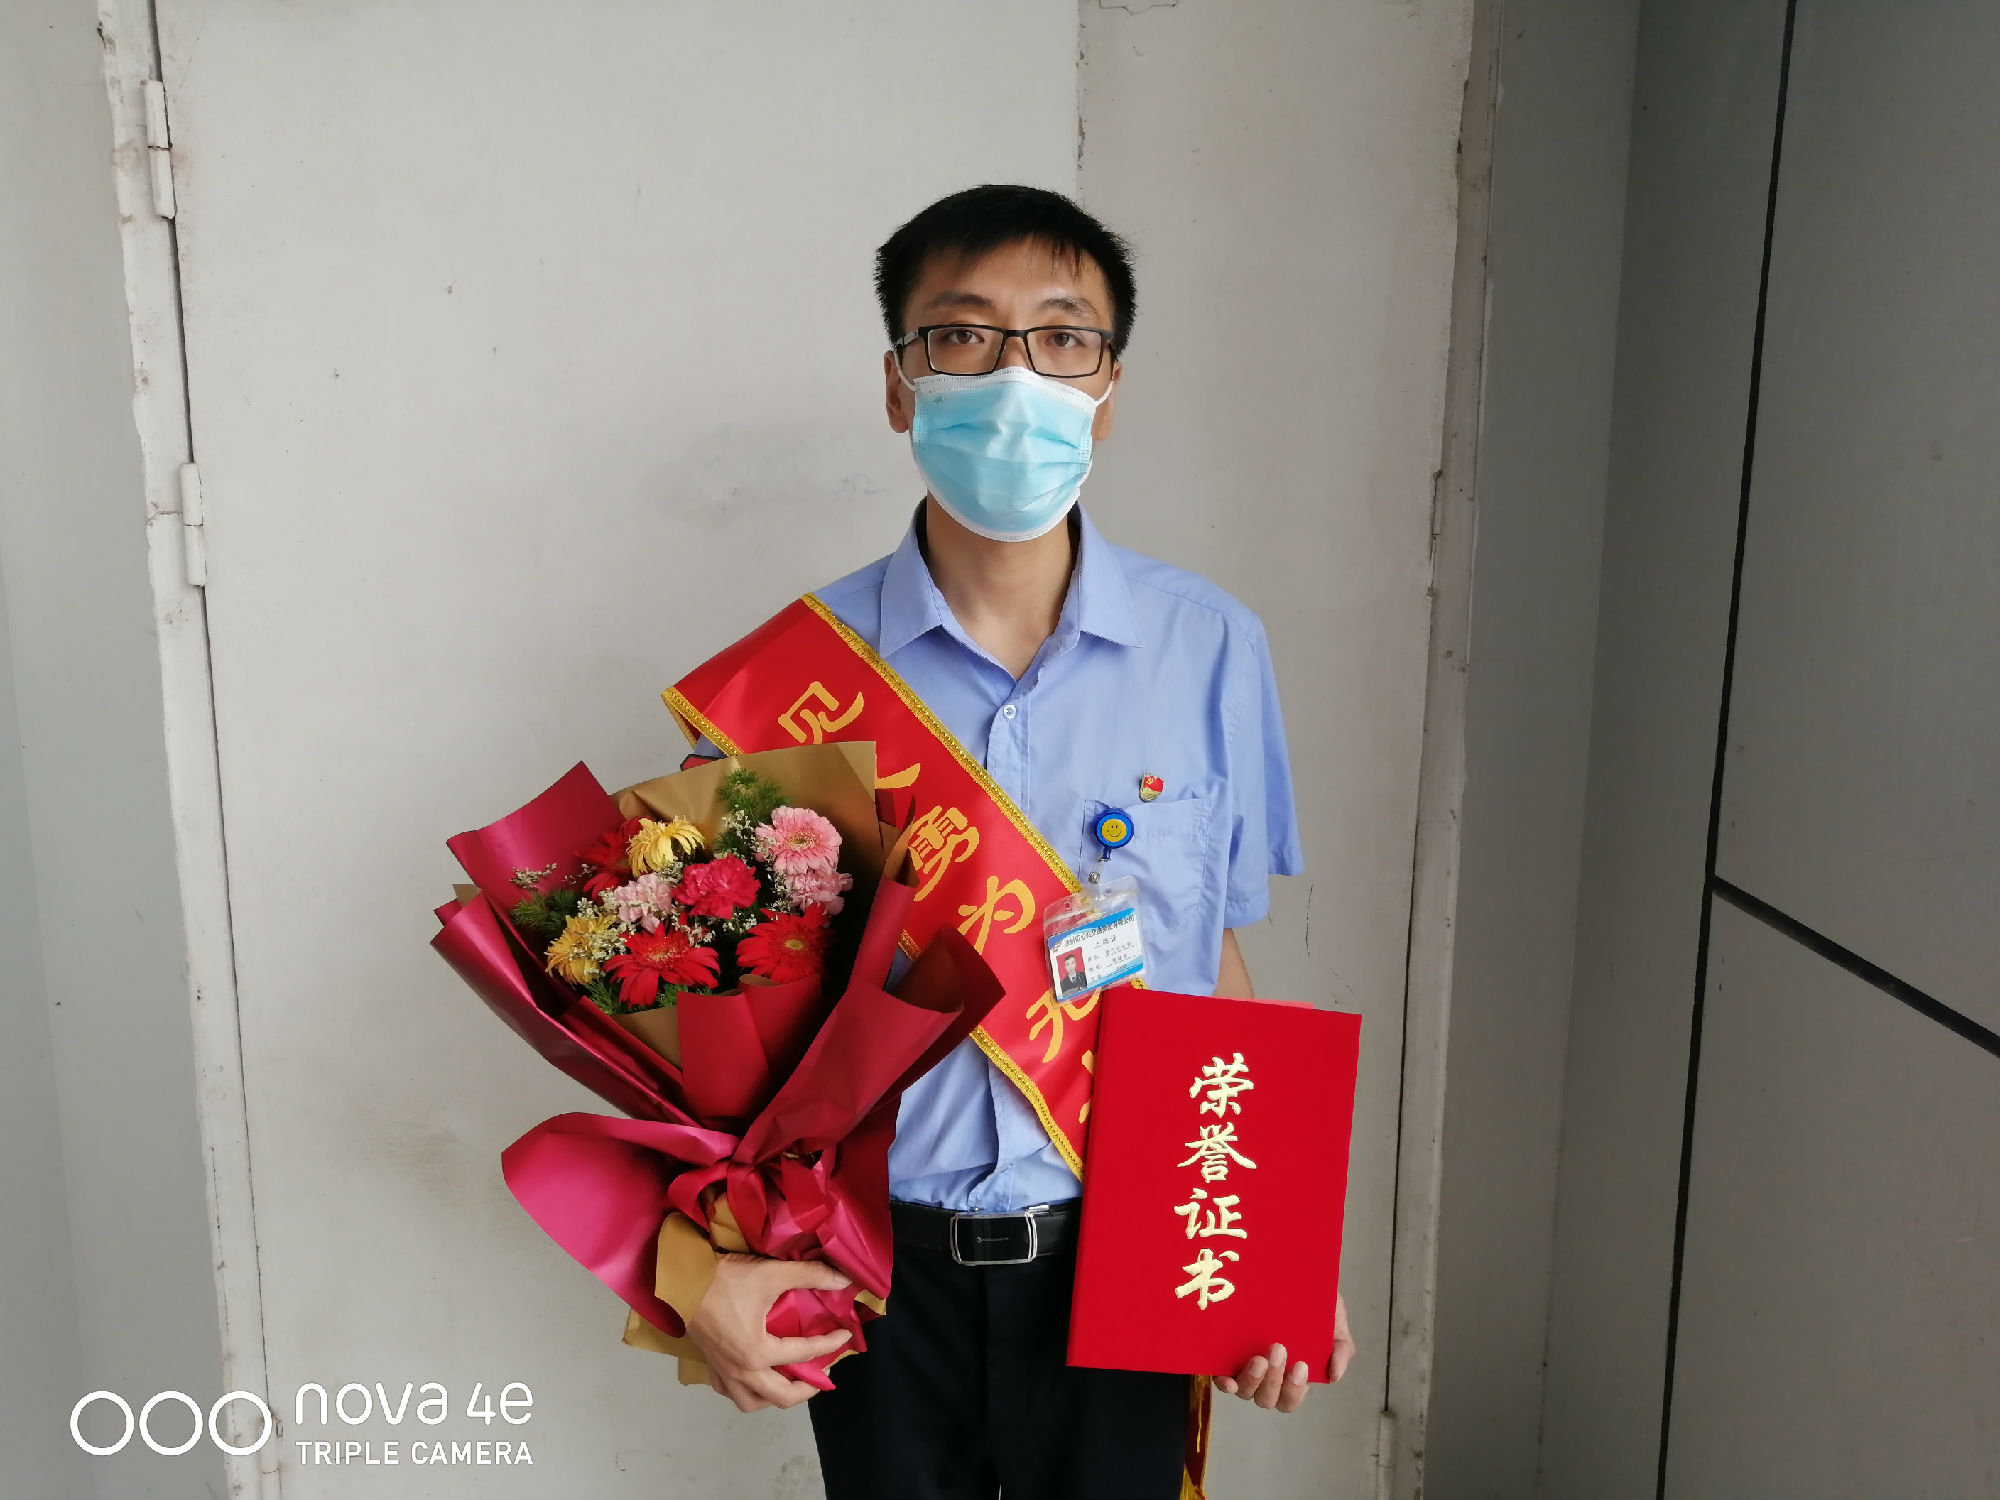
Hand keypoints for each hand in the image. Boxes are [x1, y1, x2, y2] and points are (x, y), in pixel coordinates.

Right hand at [685, 1253, 854, 1411]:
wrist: (681, 1281)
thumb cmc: (725, 1280)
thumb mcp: (771, 1274)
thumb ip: (810, 1276)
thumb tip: (843, 1280)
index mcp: (758, 1353)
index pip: (804, 1354)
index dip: (830, 1344)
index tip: (845, 1335)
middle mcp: (741, 1371)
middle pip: (781, 1397)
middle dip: (807, 1390)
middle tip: (822, 1376)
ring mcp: (723, 1372)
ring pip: (751, 1402)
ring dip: (773, 1398)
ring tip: (788, 1382)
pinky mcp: (710, 1365)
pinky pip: (729, 1391)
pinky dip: (746, 1391)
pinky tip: (754, 1377)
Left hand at [1214, 1294, 1353, 1412]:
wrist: (1291, 1276)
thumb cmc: (1313, 1306)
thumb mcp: (1334, 1324)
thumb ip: (1341, 1349)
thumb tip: (1334, 1376)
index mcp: (1290, 1375)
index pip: (1290, 1398)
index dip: (1294, 1390)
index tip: (1300, 1366)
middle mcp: (1266, 1377)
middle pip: (1267, 1399)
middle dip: (1274, 1380)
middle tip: (1279, 1350)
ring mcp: (1244, 1368)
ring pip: (1245, 1391)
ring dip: (1253, 1379)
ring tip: (1259, 1358)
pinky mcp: (1224, 1357)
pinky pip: (1221, 1379)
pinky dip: (1224, 1383)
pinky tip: (1228, 1379)